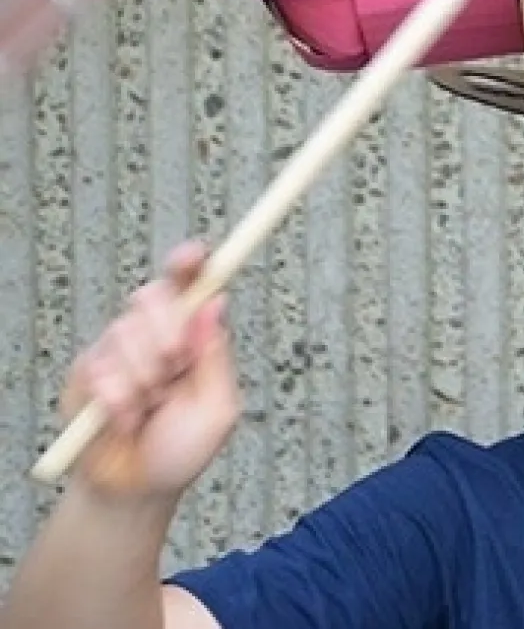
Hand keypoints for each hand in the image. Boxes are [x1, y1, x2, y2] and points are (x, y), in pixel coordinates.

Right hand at [57, 241, 239, 501]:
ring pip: (126, 334)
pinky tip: (127, 421)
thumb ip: (216, 358)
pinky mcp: (86, 371)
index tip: (196, 254)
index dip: (190, 263)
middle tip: (175, 373)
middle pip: (154, 297)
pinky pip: (101, 370)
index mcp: (192, 337)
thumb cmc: (182, 448)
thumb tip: (216, 304)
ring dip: (145, 380)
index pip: (189, 287)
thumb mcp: (218, 408)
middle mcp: (154, 335)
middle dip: (168, 335)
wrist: (136, 488)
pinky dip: (121, 403)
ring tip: (151, 409)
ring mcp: (117, 351)